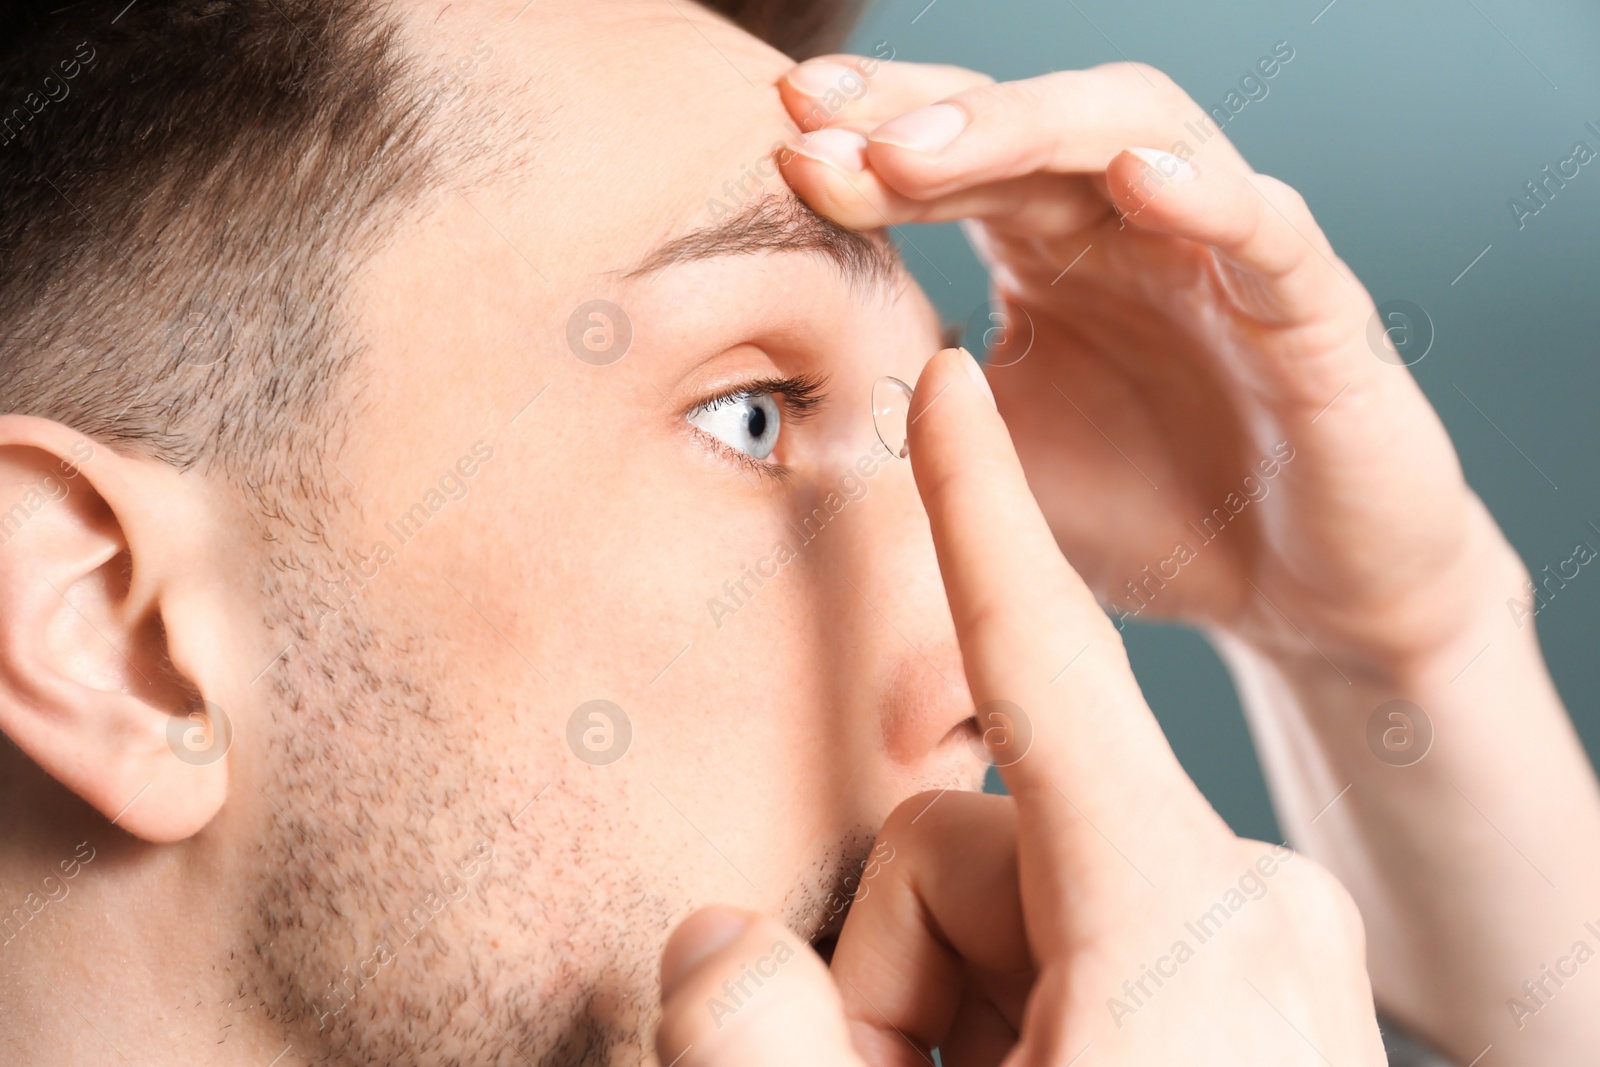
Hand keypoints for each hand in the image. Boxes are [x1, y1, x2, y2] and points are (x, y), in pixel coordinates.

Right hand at [655, 349, 1385, 1065]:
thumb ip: (764, 1036)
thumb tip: (714, 940)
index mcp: (1182, 913)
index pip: (1040, 650)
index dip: (974, 503)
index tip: (947, 381)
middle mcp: (1242, 901)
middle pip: (980, 829)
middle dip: (905, 957)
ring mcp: (1264, 948)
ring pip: (1025, 887)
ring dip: (956, 999)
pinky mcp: (1260, 987)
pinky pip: (1092, 936)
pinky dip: (1027, 1014)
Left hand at [777, 57, 1512, 675]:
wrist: (1296, 600)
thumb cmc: (1148, 515)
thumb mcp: (1001, 470)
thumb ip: (918, 417)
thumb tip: (798, 388)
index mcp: (1048, 250)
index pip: (953, 162)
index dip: (866, 145)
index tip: (778, 145)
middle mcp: (1128, 226)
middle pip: (1022, 121)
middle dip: (916, 115)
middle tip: (818, 117)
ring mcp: (1219, 251)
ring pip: (1136, 130)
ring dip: (1026, 127)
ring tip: (921, 150)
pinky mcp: (1313, 306)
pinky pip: (1264, 226)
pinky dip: (1205, 193)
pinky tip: (1133, 179)